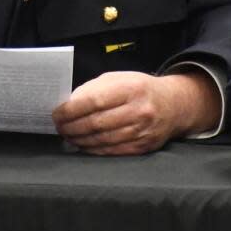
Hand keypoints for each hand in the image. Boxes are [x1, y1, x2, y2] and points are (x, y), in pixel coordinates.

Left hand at [51, 70, 219, 155]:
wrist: (173, 105)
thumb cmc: (140, 89)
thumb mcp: (119, 79)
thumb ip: (94, 89)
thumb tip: (68, 104)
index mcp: (131, 88)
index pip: (94, 101)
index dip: (71, 110)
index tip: (57, 113)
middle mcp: (139, 110)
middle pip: (95, 123)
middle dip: (71, 127)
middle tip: (58, 127)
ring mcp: (142, 131)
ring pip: (101, 140)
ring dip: (79, 140)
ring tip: (67, 136)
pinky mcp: (142, 147)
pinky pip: (111, 151)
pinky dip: (93, 149)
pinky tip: (83, 145)